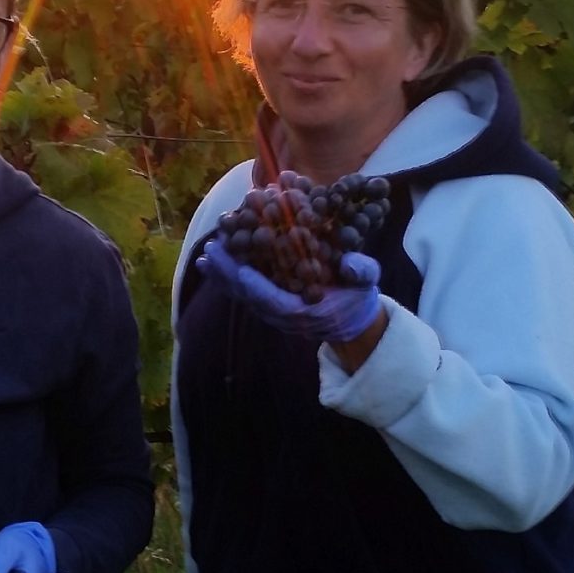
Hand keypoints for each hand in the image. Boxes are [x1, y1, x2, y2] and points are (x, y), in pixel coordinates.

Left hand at [197, 235, 382, 344]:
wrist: (352, 319)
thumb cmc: (358, 295)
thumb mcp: (367, 281)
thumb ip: (361, 272)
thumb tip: (348, 263)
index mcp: (307, 311)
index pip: (277, 303)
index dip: (259, 289)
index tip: (242, 272)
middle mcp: (284, 315)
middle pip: (251, 298)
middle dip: (230, 277)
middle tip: (213, 253)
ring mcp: (274, 311)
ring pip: (243, 296)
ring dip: (223, 276)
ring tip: (206, 256)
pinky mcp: (269, 303)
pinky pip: (244, 291)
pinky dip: (227, 277)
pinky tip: (212, 262)